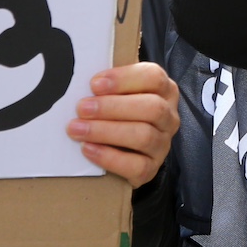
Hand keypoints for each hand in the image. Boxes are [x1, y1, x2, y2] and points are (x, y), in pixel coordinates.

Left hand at [66, 63, 179, 187]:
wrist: (122, 151)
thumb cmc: (117, 113)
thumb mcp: (118, 94)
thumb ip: (108, 86)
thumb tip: (81, 82)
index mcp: (164, 90)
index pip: (153, 77)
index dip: (124, 79)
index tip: (94, 84)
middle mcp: (168, 117)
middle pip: (152, 108)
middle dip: (113, 107)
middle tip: (82, 108)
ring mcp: (163, 144)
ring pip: (144, 136)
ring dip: (106, 131)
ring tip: (78, 129)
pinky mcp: (152, 169)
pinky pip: (137, 166)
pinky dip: (109, 157)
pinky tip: (87, 149)